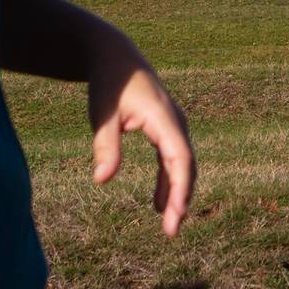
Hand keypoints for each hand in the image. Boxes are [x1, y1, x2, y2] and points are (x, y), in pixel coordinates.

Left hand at [87, 42, 196, 236]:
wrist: (116, 57)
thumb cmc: (108, 84)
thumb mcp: (102, 114)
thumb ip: (105, 146)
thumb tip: (102, 180)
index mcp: (164, 118)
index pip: (180, 158)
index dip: (180, 188)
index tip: (174, 214)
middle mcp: (176, 123)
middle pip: (187, 166)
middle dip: (181, 198)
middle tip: (171, 231)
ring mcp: (174, 125)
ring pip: (182, 165)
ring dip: (177, 193)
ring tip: (168, 224)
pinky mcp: (166, 129)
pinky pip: (172, 160)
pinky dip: (168, 181)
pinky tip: (158, 204)